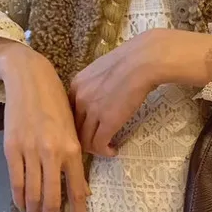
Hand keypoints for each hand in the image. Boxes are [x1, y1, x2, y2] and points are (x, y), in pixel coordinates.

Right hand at [0, 38, 87, 211]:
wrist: (30, 79)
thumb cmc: (56, 103)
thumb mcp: (73, 128)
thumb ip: (75, 156)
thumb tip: (80, 186)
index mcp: (72, 149)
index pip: (77, 191)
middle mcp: (52, 154)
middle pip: (52, 199)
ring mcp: (30, 152)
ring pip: (33, 194)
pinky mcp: (12, 149)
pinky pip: (17, 182)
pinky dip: (20, 198)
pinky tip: (23, 207)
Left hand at [69, 28, 211, 156]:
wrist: (143, 61)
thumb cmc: (130, 60)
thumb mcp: (102, 69)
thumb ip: (95, 83)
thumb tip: (102, 94)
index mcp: (76, 84)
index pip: (68, 112)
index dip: (78, 124)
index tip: (90, 129)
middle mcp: (79, 98)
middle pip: (73, 128)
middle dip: (84, 139)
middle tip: (97, 144)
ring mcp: (92, 111)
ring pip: (84, 140)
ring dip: (95, 149)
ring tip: (106, 149)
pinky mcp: (108, 121)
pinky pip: (99, 144)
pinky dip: (105, 152)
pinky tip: (114, 151)